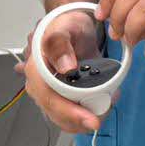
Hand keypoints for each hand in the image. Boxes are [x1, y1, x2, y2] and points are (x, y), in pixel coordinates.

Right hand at [16, 9, 107, 134]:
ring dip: (88, 117)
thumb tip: (66, 68)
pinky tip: (103, 101)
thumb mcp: (64, 27)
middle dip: (83, 119)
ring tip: (108, 101)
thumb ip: (60, 43)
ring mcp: (50, 94)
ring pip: (66, 120)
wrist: (72, 27)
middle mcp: (39, 86)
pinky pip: (73, 115)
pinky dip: (89, 113)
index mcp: (35, 70)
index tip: (92, 119)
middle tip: (108, 107)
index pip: (48, 98)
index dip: (69, 112)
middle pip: (57, 114)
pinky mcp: (62, 99)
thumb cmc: (66, 25)